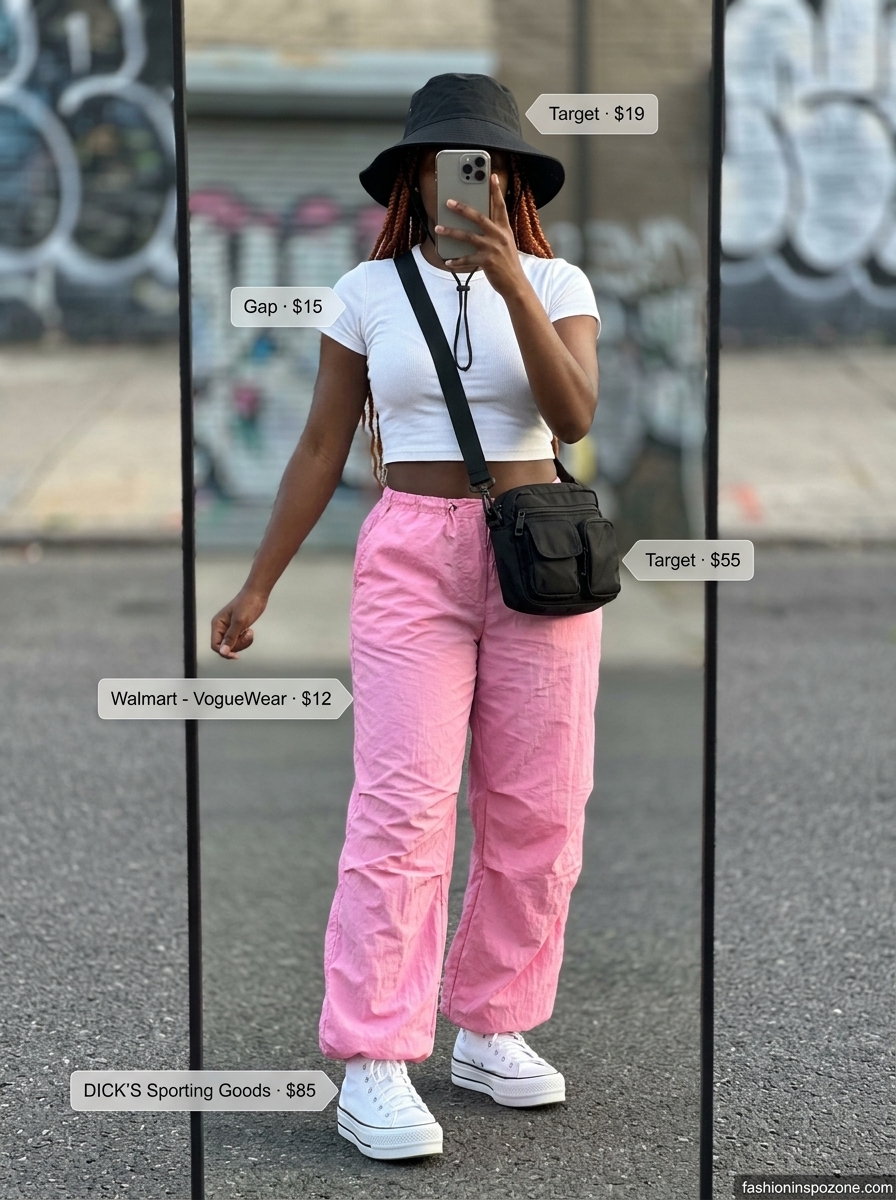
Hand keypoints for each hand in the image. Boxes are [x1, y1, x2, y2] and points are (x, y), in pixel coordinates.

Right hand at [210, 589, 267, 658]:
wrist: (257, 594)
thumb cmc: (247, 603)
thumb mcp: (239, 622)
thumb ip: (230, 638)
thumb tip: (223, 651)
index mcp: (217, 624)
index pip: (215, 645)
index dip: (224, 652)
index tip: (236, 655)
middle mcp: (221, 628)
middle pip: (225, 647)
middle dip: (238, 645)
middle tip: (246, 635)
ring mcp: (229, 629)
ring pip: (233, 645)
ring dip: (243, 642)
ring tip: (249, 632)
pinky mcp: (237, 629)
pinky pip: (239, 641)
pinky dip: (246, 639)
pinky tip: (249, 631)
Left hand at [434, 174, 527, 297]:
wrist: (515, 283)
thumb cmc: (508, 262)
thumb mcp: (505, 242)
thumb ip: (495, 230)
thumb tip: (477, 220)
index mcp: (505, 229)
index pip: (500, 206)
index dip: (495, 191)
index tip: (490, 176)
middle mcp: (499, 236)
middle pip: (479, 217)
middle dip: (462, 209)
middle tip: (449, 202)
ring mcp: (492, 248)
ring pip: (468, 236)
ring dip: (451, 232)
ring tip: (438, 228)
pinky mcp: (487, 262)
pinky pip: (467, 259)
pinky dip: (456, 261)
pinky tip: (447, 261)